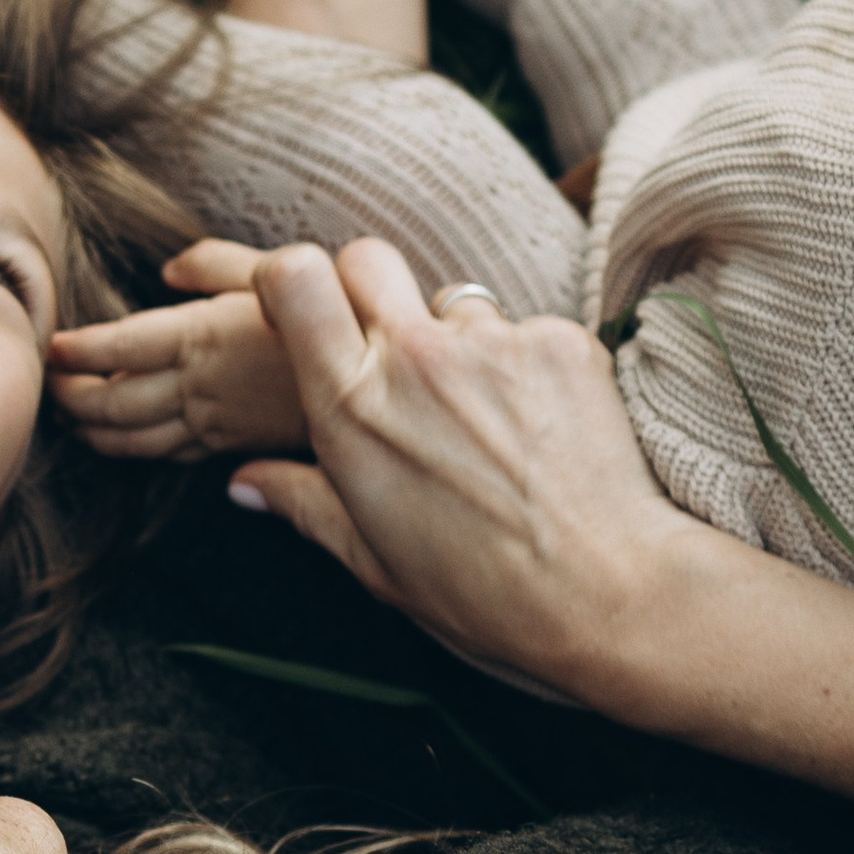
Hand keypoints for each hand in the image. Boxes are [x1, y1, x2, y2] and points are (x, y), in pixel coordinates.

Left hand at [47, 240, 312, 461]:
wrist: (382, 382)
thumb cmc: (332, 313)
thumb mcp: (275, 269)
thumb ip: (214, 266)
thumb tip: (168, 272)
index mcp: (200, 336)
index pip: (120, 347)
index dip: (80, 351)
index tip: (53, 347)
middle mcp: (199, 385)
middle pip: (115, 402)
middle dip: (73, 399)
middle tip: (48, 388)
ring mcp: (215, 421)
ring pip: (137, 437)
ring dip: (97, 433)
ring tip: (71, 423)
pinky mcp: (234, 443)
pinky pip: (172, 452)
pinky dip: (138, 449)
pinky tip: (128, 443)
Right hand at [232, 239, 676, 691]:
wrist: (608, 595)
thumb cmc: (484, 594)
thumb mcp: (375, 561)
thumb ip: (305, 505)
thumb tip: (245, 486)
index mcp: (351, 408)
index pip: (295, 278)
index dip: (290, 278)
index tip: (300, 306)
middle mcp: (415, 357)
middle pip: (367, 258)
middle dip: (368, 287)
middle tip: (389, 346)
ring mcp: (493, 342)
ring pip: (456, 302)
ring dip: (461, 343)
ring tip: (489, 425)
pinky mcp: (560, 341)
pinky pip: (527, 330)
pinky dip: (528, 368)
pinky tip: (544, 432)